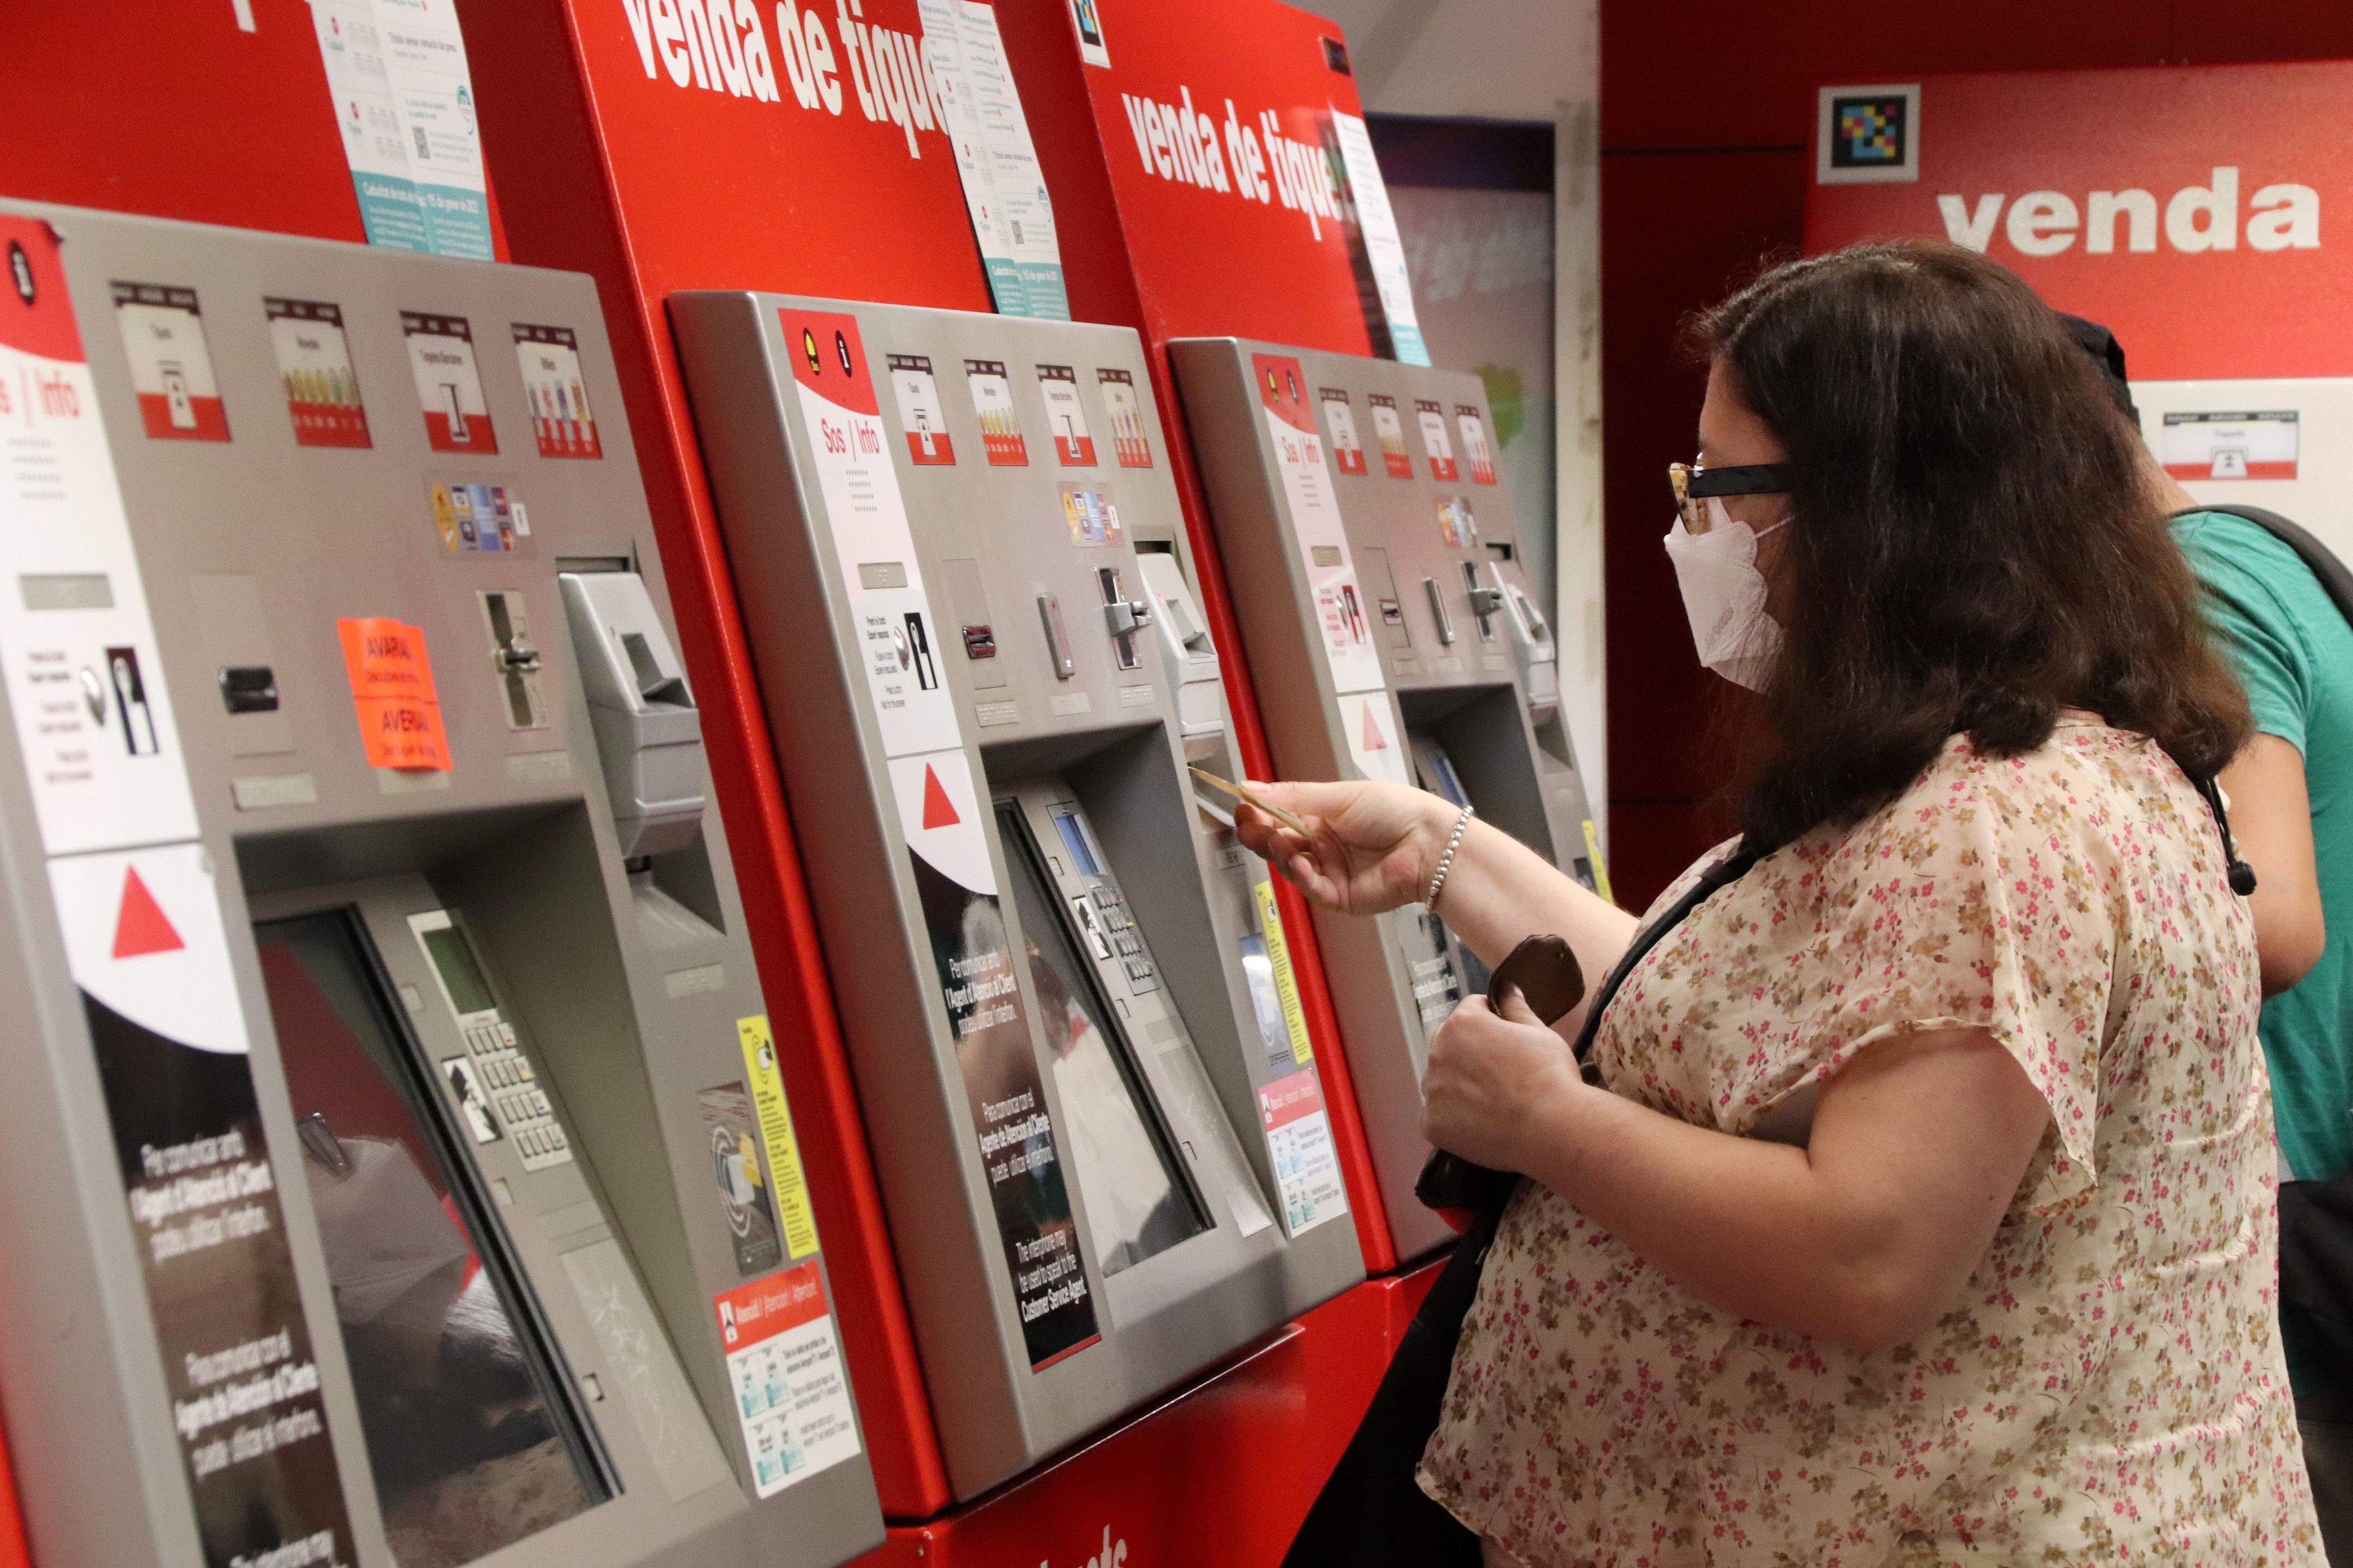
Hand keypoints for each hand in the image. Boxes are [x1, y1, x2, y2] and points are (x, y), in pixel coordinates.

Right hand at [1231, 779, 1453, 916]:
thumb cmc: (1393, 811)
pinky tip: (1299, 861)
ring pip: (1289, 867)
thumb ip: (1292, 796)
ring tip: (1277, 841)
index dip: (1259, 814)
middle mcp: (1322, 844)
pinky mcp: (1338, 896)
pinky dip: (1300, 875)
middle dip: (1261, 835)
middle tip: (1248, 826)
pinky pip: (1310, 888)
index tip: (1242, 808)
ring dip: (1279, 853)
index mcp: (1321, 816)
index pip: (1279, 817)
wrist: (1428, 844)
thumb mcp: (1339, 796)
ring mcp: (1329, 871)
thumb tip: (1250, 787)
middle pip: (1278, 844)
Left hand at [1421, 987, 1584, 1173]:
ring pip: (1442, 1080)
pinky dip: (1456, 1118)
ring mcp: (1432, 1090)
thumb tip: (1507, 988)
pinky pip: (1439, 1115)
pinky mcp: (1432, 1123)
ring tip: (1496, 1101)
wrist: (1552, 1129)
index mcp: (1461, 1023)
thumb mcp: (1538, 1032)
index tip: (1509, 1043)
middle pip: (1450, 1044)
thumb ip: (1515, 1007)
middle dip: (1471, 1052)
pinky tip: (1484, 1121)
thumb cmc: (1549, 1077)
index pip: (1471, 1010)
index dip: (1493, 1023)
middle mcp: (1438, 1052)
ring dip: (1460, 1085)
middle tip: (1503, 1074)